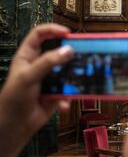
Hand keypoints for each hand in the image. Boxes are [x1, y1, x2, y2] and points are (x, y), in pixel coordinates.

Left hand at [0, 23, 73, 156]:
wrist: (15, 126)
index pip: (39, 36)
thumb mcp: (29, 76)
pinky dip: (67, 99)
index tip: (68, 33)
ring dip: (72, 79)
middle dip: (70, 54)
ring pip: (66, 73)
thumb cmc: (14, 98)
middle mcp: (39, 66)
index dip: (53, 30)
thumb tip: (68, 50)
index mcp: (28, 57)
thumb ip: (48, 62)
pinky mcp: (56, 94)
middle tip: (83, 54)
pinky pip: (67, 92)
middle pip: (58, 53)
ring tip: (80, 81)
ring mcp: (48, 80)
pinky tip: (62, 105)